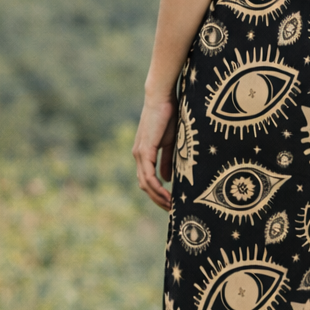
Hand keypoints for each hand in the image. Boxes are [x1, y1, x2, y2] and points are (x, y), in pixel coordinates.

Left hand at [133, 94, 176, 209]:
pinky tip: (167, 194)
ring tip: (171, 206)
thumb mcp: (171, 143)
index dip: (157, 193)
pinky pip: (149, 175)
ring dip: (158, 197)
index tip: (170, 203)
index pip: (147, 180)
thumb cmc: (168, 117)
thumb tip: (166, 179)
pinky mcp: (144, 151)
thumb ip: (167, 161)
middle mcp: (138, 156)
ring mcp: (139, 154)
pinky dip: (157, 187)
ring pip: (145, 184)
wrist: (162, 99)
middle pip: (144, 186)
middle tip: (171, 210)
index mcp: (143, 154)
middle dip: (157, 200)